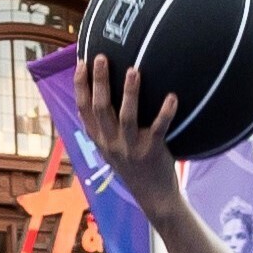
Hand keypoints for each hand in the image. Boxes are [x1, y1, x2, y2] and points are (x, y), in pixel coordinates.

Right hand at [78, 54, 193, 209]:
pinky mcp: (152, 151)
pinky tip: (172, 97)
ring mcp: (131, 147)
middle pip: (101, 108)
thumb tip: (94, 96)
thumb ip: (101, 126)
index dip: (80, 85)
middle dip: (100, 81)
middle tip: (101, 57)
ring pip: (127, 117)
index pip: (83, 109)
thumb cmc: (132, 165)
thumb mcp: (109, 148)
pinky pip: (158, 128)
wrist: (153, 195)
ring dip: (130, 93)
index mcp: (99, 139)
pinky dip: (165, 112)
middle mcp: (111, 143)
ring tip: (133, 71)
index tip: (82, 62)